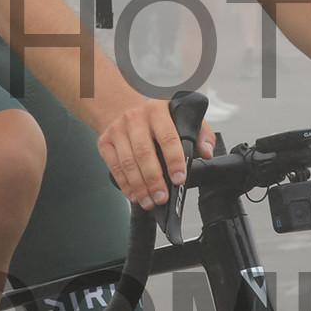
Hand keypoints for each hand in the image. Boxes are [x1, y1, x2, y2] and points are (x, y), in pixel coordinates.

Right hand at [98, 94, 214, 208]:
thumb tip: (206, 152)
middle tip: (162, 197)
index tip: (179, 178)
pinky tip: (134, 195)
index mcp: (158, 110)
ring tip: (149, 202)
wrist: (123, 108)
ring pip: (128, 163)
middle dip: (154, 179)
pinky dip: (124, 184)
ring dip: (140, 186)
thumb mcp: (182, 117)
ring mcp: (117, 130)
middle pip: (144, 153)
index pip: (168, 137)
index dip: (174, 160)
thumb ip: (200, 133)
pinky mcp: (105, 141)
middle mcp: (135, 118)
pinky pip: (114, 166)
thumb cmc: (156, 119)